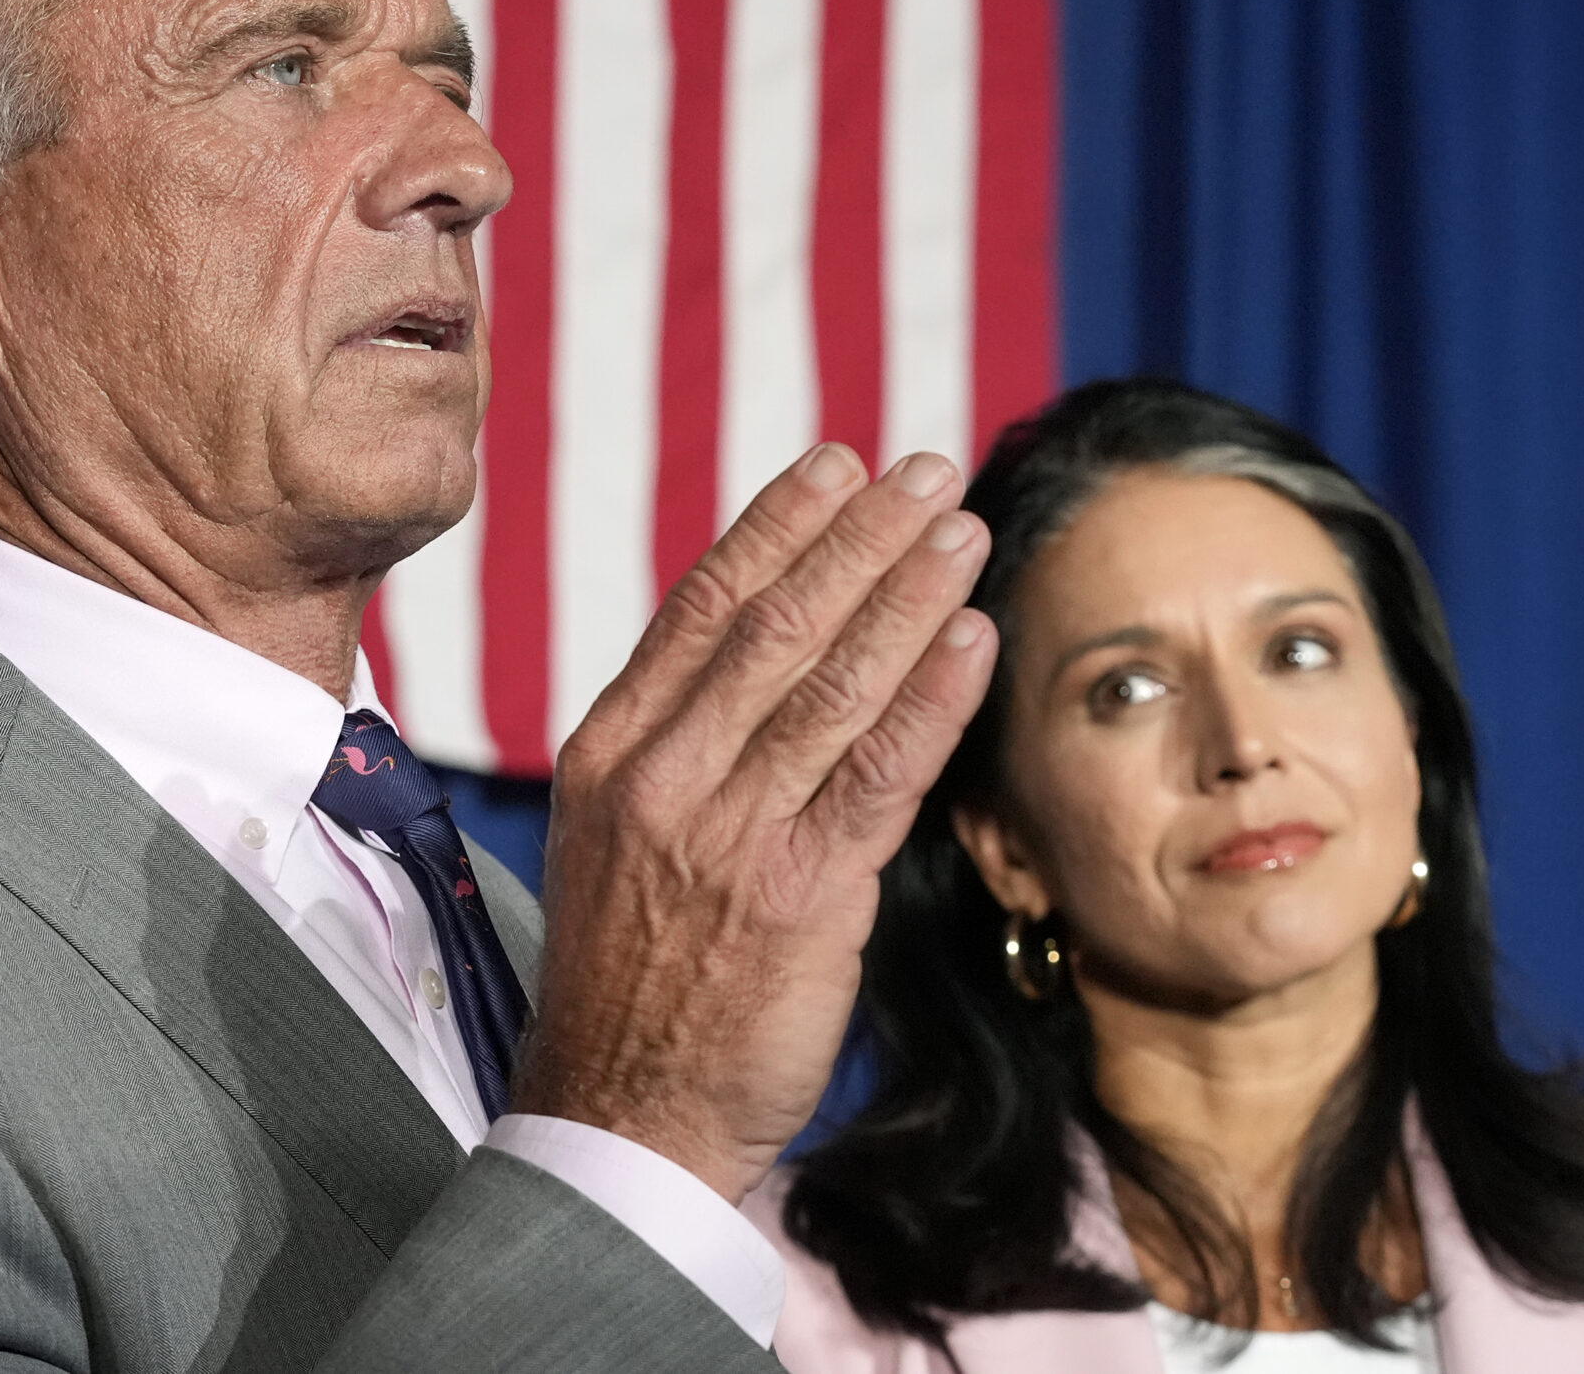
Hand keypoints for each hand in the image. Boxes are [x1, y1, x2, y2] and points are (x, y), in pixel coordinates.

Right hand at [512, 444, 996, 1202]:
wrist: (619, 1117)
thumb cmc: (632, 978)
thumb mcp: (616, 838)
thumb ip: (680, 745)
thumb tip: (765, 651)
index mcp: (610, 753)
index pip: (702, 606)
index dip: (779, 526)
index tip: (840, 465)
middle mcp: (662, 779)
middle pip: (776, 625)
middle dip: (861, 537)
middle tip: (928, 471)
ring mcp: (728, 836)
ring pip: (832, 685)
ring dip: (909, 596)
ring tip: (964, 530)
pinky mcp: (801, 898)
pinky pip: (881, 774)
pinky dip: (932, 697)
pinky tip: (973, 640)